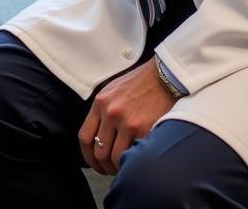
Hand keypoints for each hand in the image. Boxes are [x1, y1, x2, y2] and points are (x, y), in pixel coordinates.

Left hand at [78, 59, 175, 175]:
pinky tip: (135, 161)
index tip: (93, 162)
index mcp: (100, 103)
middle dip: (103, 166)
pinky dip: (133, 162)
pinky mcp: (144, 129)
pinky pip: (133, 154)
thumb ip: (103, 111)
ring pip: (115, 158)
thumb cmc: (139, 84)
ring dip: (118, 167)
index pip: (85, 137)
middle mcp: (111, 113)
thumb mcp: (112, 90)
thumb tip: (97, 136)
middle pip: (99, 152)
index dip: (87, 156)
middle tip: (109, 170)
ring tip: (123, 167)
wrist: (163, 77)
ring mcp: (127, 122)